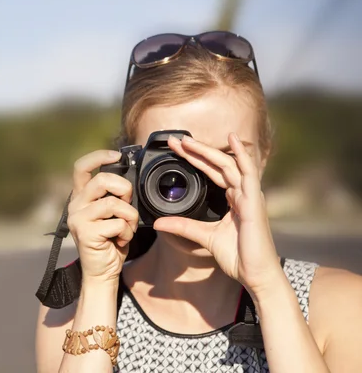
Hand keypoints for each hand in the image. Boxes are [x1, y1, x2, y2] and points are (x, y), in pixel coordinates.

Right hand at [67, 150, 139, 284]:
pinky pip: (116, 223)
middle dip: (124, 189)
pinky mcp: (86, 233)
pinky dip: (127, 232)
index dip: (99, 157)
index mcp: (81, 196)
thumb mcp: (112, 213)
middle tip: (128, 204)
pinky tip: (122, 240)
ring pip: (113, 203)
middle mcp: (75, 205)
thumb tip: (129, 180)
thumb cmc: (110, 241)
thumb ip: (114, 195)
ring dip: (129, 216)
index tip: (117, 156)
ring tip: (127, 229)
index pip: (82, 167)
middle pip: (102, 181)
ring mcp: (78, 219)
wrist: (103, 271)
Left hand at [153, 133, 282, 295]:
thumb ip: (183, 227)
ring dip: (208, 151)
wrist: (256, 275)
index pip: (213, 173)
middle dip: (197, 151)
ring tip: (188, 140)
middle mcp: (243, 194)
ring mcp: (250, 196)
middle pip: (218, 165)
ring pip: (228, 165)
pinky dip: (241, 156)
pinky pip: (248, 174)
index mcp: (234, 200)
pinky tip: (232, 141)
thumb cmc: (238, 257)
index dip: (196, 160)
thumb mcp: (204, 237)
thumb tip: (159, 223)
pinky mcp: (253, 202)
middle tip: (176, 141)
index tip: (177, 149)